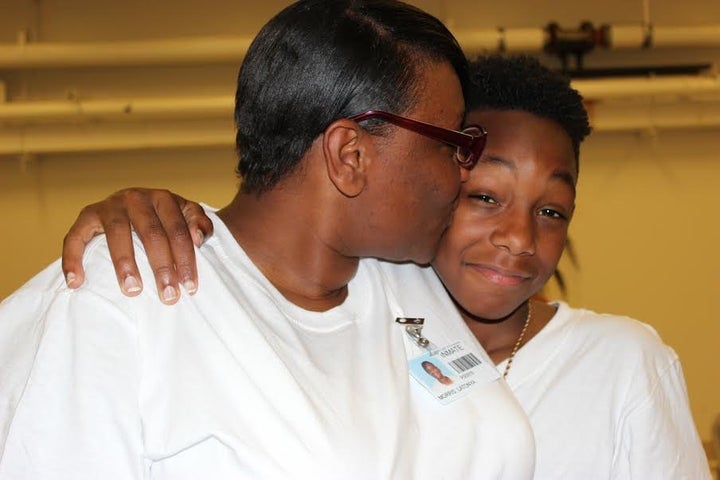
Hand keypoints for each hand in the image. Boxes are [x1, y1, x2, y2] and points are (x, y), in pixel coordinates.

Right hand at [62, 188, 212, 303]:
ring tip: (133, 290)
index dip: (186, 259)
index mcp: (164, 198)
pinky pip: (76, 236)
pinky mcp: (87, 214)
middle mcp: (136, 197)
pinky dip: (73, 258)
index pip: (178, 231)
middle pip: (152, 233)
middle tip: (168, 296)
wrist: (143, 203)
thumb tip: (198, 238)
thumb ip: (201, 224)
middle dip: (161, 267)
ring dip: (125, 264)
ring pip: (117, 234)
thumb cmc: (169, 218)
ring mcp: (110, 205)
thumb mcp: (190, 216)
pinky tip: (77, 282)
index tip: (190, 288)